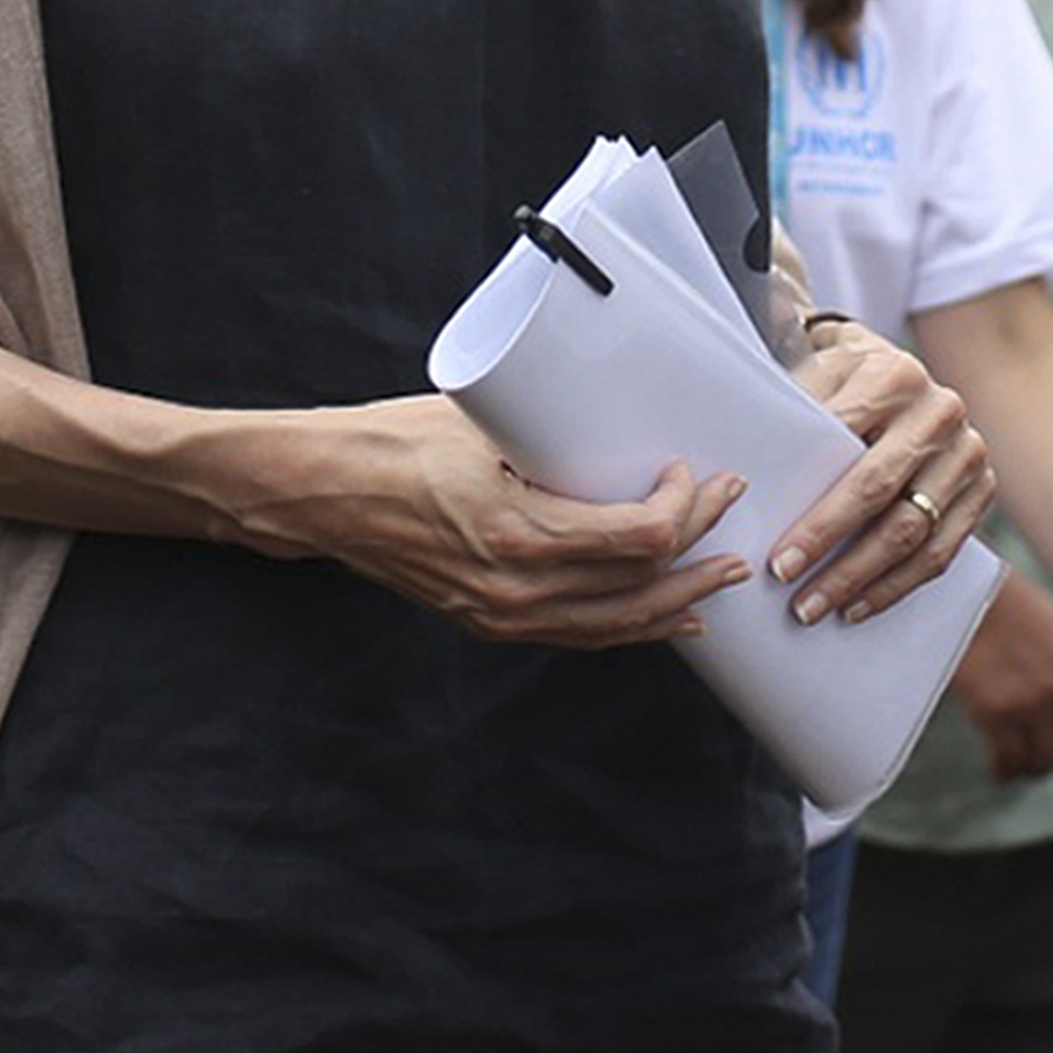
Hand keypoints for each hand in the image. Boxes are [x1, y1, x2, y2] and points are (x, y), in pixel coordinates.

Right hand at [292, 399, 755, 647]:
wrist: (321, 494)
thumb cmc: (391, 444)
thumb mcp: (480, 426)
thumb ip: (547, 442)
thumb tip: (611, 418)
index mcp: (518, 532)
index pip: (638, 538)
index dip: (682, 509)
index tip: (691, 473)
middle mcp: (517, 587)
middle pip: (640, 584)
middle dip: (699, 549)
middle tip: (731, 512)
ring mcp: (503, 613)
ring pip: (617, 623)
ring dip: (678, 600)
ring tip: (722, 579)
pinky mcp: (490, 622)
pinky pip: (580, 634)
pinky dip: (631, 627)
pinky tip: (664, 619)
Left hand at [772, 324, 993, 623]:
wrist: (901, 376)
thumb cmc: (839, 381)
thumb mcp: (812, 371)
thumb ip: (787, 409)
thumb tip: (741, 478)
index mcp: (894, 375)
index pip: (845, 449)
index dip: (813, 511)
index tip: (777, 559)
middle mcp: (940, 411)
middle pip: (881, 493)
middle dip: (831, 546)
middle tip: (788, 585)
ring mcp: (968, 453)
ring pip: (914, 532)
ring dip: (860, 579)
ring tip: (813, 608)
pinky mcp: (983, 490)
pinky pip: (941, 552)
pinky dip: (896, 586)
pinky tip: (857, 607)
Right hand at [945, 572, 1052, 778]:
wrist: (969, 591)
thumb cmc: (1015, 611)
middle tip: (1043, 754)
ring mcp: (1031, 704)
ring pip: (1043, 763)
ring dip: (1032, 768)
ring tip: (1020, 762)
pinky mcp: (994, 713)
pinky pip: (1008, 762)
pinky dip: (1004, 772)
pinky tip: (999, 768)